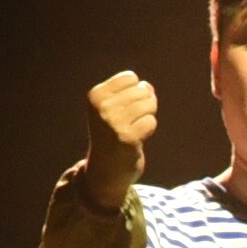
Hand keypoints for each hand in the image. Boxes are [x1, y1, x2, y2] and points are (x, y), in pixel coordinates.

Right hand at [77, 70, 156, 193]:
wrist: (105, 169)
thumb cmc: (113, 133)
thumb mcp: (116, 107)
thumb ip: (134, 92)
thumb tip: (148, 87)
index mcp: (95, 95)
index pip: (130, 77)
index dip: (134, 92)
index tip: (122, 109)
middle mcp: (101, 107)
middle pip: (142, 90)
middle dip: (143, 104)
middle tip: (130, 121)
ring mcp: (114, 123)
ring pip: (148, 104)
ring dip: (146, 117)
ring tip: (133, 129)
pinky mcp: (127, 138)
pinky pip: (151, 122)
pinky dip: (148, 130)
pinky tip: (136, 139)